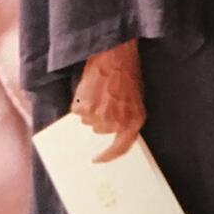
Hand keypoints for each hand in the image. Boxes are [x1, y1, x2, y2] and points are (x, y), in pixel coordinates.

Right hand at [73, 39, 144, 161]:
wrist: (114, 55)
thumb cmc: (127, 73)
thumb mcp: (136, 99)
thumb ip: (127, 118)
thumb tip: (114, 129)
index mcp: (133, 121)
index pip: (120, 149)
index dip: (108, 156)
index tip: (98, 158)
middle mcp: (116, 123)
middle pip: (101, 130)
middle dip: (102, 118)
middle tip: (105, 100)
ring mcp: (98, 117)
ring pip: (88, 120)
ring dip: (91, 109)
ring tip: (99, 92)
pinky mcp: (83, 108)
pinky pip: (77, 111)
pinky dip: (80, 102)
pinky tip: (90, 89)